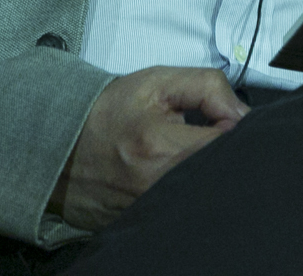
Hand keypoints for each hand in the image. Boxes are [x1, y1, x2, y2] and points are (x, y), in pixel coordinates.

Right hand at [48, 66, 246, 229]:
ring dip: (205, 172)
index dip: (236, 129)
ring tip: (184, 153)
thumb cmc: (109, 112)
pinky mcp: (144, 222)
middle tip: (207, 137)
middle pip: (220, 173)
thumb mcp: (157, 82)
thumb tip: (242, 113)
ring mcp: (150, 209)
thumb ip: (207, 87)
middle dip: (222, 153)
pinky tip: (174, 174)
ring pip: (204, 192)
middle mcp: (158, 186)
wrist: (60, 147)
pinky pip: (182, 207)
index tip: (223, 122)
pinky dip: (187, 190)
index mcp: (161, 147)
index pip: (229, 144)